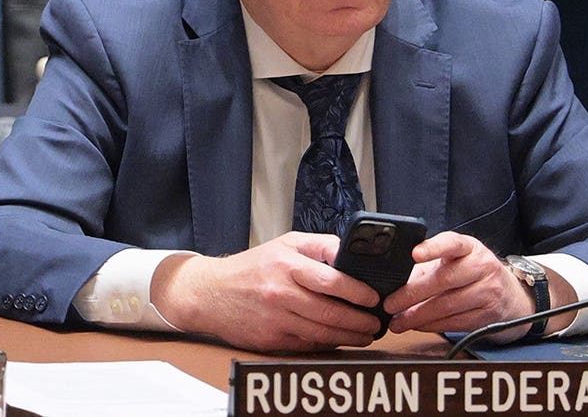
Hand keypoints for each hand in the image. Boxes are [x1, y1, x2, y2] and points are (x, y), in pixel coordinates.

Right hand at [152, 232, 381, 351]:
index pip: (331, 279)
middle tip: (377, 323)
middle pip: (331, 312)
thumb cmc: (252, 266)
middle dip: (360, 321)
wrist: (210, 294)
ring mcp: (276, 318)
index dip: (357, 291)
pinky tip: (340, 340)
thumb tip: (352, 253)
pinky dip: (328, 344)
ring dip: (350, 336)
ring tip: (365, 335)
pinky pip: (307, 344)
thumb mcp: (286, 243)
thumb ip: (320, 245)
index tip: (374, 297)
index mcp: (287, 264)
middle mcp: (281, 292)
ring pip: (322, 333)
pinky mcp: (271, 339)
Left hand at [383, 231, 537, 342]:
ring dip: (417, 316)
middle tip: (390, 303)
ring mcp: (488, 292)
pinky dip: (431, 325)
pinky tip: (416, 325)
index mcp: (470, 247)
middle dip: (412, 294)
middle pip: (444, 280)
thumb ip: (429, 265)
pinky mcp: (487, 316)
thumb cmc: (473, 273)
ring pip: (447, 306)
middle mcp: (482, 267)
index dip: (434, 248)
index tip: (415, 254)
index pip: (452, 243)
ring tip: (397, 321)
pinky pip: (454, 323)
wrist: (511, 295)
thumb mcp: (456, 260)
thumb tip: (395, 280)